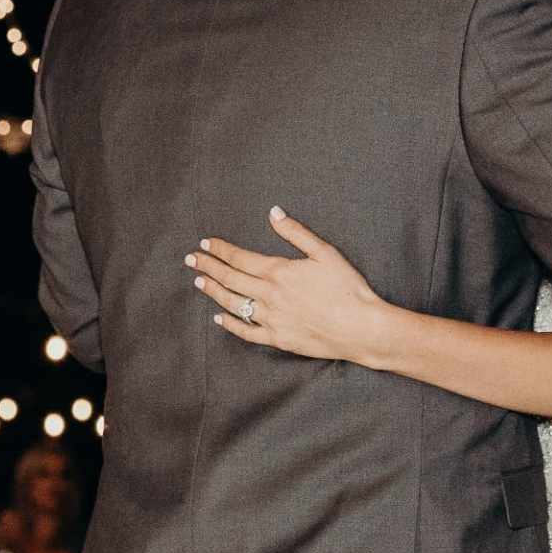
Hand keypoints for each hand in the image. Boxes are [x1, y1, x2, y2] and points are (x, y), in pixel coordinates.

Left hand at [188, 211, 402, 369]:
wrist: (360, 327)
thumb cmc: (347, 288)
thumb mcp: (325, 253)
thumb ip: (296, 233)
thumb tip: (274, 213)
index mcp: (278, 272)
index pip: (240, 258)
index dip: (220, 250)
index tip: (205, 243)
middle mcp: (269, 296)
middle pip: (231, 279)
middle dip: (209, 267)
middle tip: (191, 259)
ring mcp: (271, 319)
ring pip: (234, 304)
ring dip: (214, 292)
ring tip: (199, 281)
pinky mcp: (278, 339)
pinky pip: (247, 332)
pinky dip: (231, 324)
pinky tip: (219, 318)